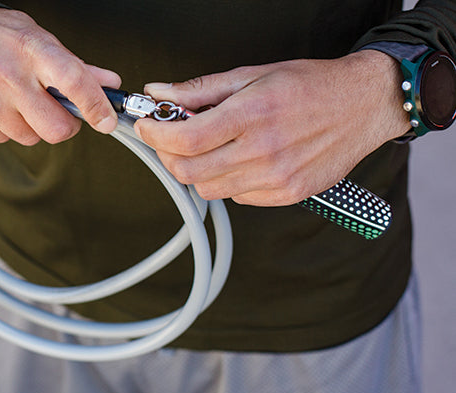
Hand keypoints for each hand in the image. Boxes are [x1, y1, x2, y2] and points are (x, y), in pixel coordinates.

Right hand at [0, 7, 120, 145]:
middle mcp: (8, 77)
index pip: (74, 83)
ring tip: (18, 100)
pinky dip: (5, 127)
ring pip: (29, 137)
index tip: (106, 120)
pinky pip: (2, 139)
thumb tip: (107, 83)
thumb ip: (73, 65)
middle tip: (57, 110)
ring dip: (31, 125)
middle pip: (55, 128)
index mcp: (32, 51)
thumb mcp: (36, 38)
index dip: (96, 106)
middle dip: (63, 125)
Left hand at [134, 50, 411, 205]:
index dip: (155, 134)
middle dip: (167, 155)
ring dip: (196, 170)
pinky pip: (237, 197)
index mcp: (252, 114)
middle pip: (189, 170)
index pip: (186, 139)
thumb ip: (201, 89)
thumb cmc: (311, 86)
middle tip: (168, 138)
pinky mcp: (287, 194)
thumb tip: (159, 92)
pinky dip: (227, 182)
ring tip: (207, 148)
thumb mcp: (253, 75)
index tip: (146, 125)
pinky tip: (239, 160)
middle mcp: (264, 150)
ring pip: (208, 189)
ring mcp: (277, 177)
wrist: (364, 105)